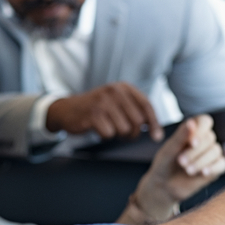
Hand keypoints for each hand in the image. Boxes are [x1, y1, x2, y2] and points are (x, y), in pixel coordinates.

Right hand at [46, 82, 163, 140]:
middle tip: (123, 133)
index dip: (154, 123)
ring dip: (118, 135)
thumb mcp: (117, 103)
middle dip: (132, 133)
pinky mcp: (92, 114)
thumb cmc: (97, 109)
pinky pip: (109, 134)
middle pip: (137, 121)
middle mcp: (114, 91)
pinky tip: (98, 129)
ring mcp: (103, 102)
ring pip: (124, 130)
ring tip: (108, 128)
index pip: (146, 105)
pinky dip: (104, 136)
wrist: (67, 109)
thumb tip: (156, 133)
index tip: (156, 137)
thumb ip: (136, 111)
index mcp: (123, 87)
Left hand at [119, 114, 224, 224]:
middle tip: (181, 162)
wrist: (164, 185)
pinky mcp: (216, 167)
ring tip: (187, 170)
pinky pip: (222, 164)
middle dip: (195, 151)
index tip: (191, 142)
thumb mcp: (169, 150)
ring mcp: (211, 154)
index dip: (200, 130)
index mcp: (192, 130)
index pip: (205, 121)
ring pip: (216, 151)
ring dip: (201, 161)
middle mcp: (203, 140)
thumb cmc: (165, 164)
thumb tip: (191, 122)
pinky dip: (214, 167)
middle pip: (209, 138)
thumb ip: (181, 136)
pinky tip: (203, 173)